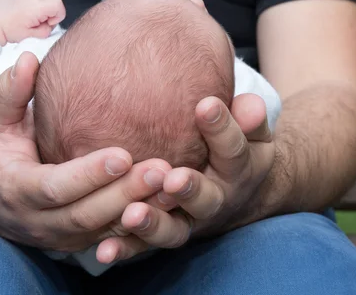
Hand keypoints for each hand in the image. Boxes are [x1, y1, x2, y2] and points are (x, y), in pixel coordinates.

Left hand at [0, 0, 65, 42]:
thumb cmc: (10, 31)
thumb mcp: (33, 36)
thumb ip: (47, 29)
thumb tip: (52, 21)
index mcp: (36, 7)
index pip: (59, 5)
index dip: (58, 16)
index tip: (47, 23)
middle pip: (49, 4)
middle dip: (45, 15)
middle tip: (30, 25)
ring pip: (40, 2)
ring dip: (36, 10)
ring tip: (23, 18)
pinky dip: (29, 5)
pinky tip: (18, 12)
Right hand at [0, 51, 170, 251]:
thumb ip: (8, 92)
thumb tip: (28, 59)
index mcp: (16, 190)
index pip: (55, 187)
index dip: (88, 174)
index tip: (123, 154)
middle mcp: (38, 222)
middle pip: (86, 215)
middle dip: (125, 194)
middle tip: (163, 170)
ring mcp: (59, 237)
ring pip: (104, 231)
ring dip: (140, 211)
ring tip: (174, 184)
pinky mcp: (77, 242)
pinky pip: (111, 237)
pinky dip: (140, 222)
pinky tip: (169, 201)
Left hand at [96, 94, 275, 261]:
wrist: (241, 194)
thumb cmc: (236, 149)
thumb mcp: (250, 131)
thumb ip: (249, 117)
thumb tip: (251, 104)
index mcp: (237, 170)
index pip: (233, 149)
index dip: (221, 128)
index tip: (206, 105)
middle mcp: (215, 201)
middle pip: (205, 200)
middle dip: (189, 190)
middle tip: (172, 179)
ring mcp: (188, 222)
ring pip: (174, 230)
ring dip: (153, 224)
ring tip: (132, 214)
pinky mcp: (163, 235)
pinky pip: (143, 247)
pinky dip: (124, 249)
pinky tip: (104, 250)